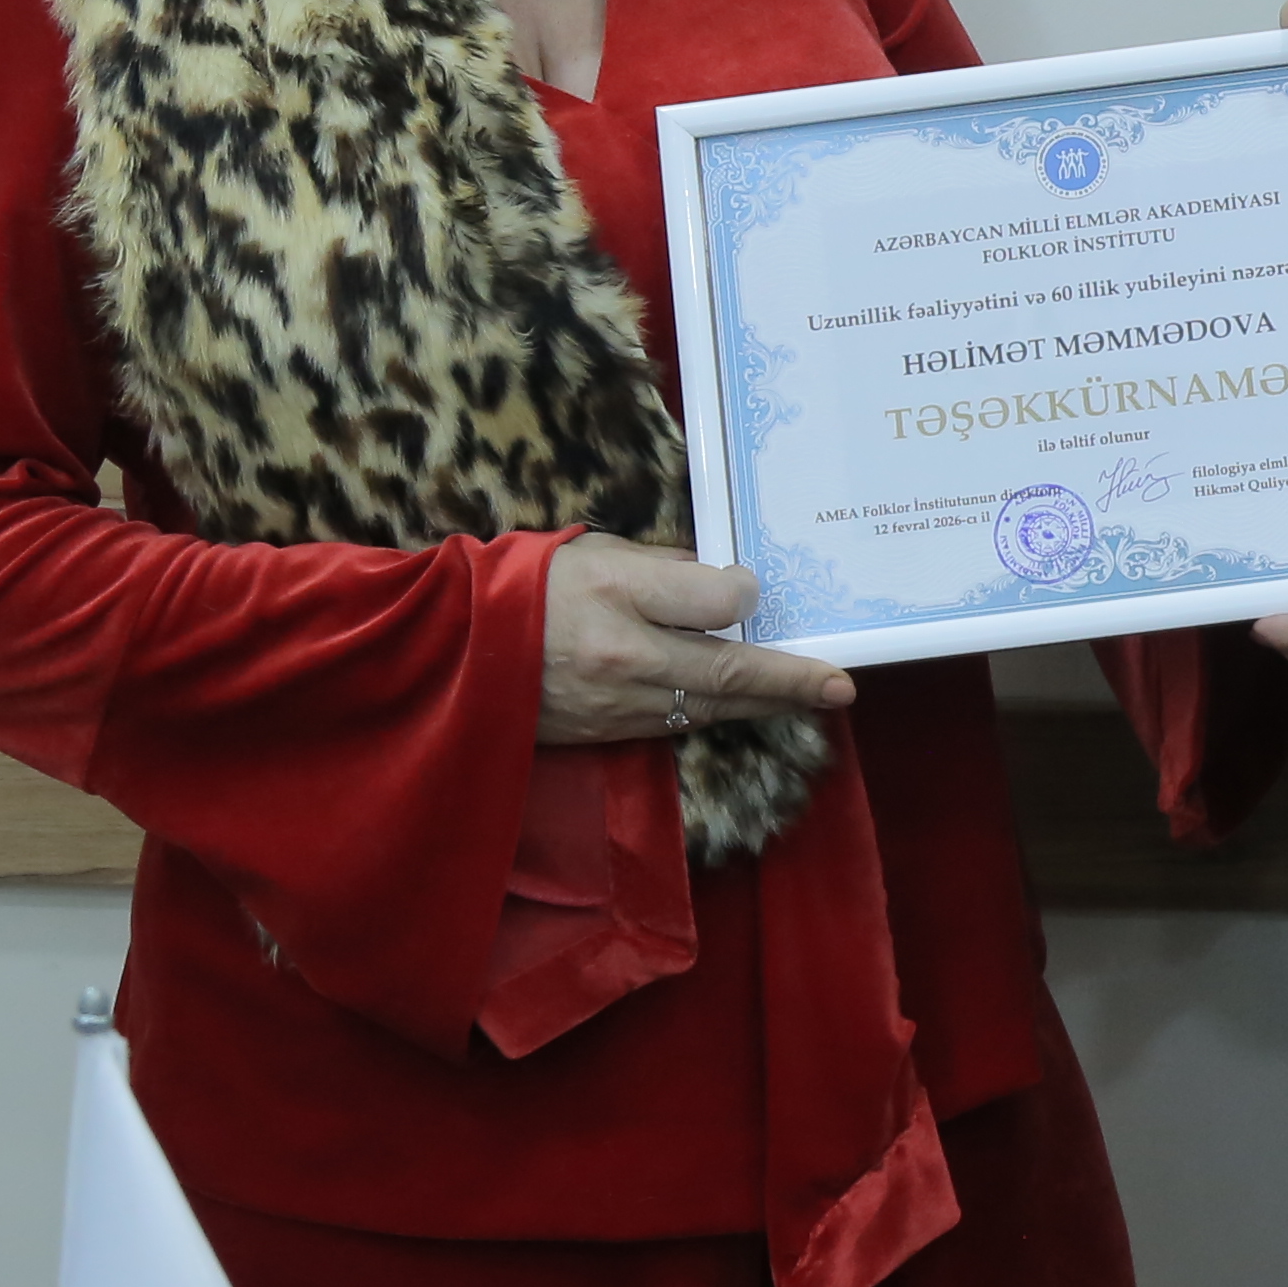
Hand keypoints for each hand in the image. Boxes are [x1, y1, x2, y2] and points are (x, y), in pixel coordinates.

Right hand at [539, 532, 856, 745]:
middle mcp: (623, 659)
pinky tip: (736, 704)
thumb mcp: (592, 552)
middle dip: (789, 682)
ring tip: (806, 696)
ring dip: (759, 704)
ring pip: (705, 708)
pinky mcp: (601, 734)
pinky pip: (673, 725)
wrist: (448, 650)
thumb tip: (719, 584)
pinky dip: (711, 713)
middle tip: (839, 687)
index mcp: (616, 598)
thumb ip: (659, 566)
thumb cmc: (523, 586)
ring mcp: (613, 704)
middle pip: (725, 673)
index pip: (711, 603)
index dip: (744, 598)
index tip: (756, 591)